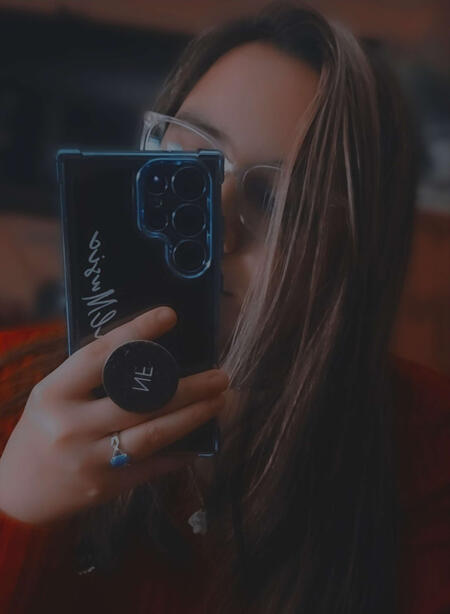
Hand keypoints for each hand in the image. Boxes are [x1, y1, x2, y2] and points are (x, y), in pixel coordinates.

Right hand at [0, 306, 228, 524]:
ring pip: (153, 434)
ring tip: (221, 400)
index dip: (136, 333)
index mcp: (54, 393)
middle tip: (221, 375)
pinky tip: (203, 440)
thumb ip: (88, 378)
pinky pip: (152, 466)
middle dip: (187, 387)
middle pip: (139, 400)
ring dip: (193, 416)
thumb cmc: (40, 433)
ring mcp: (90, 459)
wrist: (16, 496)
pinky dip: (181, 452)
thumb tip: (145, 352)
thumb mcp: (51, 396)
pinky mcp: (106, 485)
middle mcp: (72, 425)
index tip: (169, 316)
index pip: (101, 356)